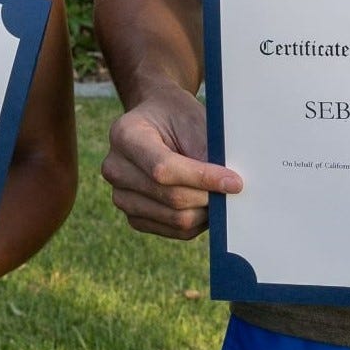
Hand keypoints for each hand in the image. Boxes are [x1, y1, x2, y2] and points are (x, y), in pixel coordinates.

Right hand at [100, 82, 240, 239]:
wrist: (156, 121)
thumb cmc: (177, 117)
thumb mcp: (193, 121)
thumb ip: (206, 153)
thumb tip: (228, 188)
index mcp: (125, 135)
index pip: (164, 168)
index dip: (202, 177)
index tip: (235, 181)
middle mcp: (115, 168)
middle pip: (171, 197)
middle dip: (208, 195)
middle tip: (234, 188)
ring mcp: (120, 196)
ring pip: (175, 218)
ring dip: (205, 210)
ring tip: (219, 193)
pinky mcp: (133, 216)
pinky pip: (173, 231)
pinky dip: (197, 222)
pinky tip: (205, 203)